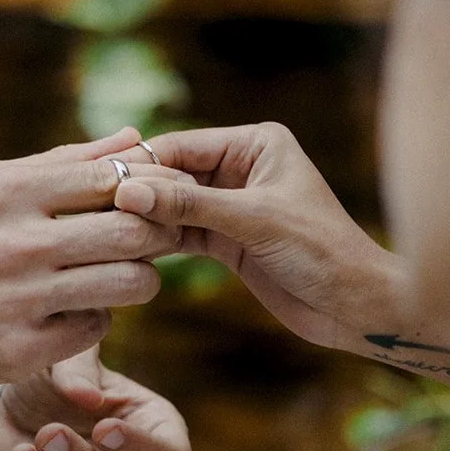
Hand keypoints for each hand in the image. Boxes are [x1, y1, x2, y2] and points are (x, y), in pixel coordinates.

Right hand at [0, 129, 183, 394]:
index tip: (156, 200)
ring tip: (120, 276)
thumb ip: (62, 162)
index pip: (111, 179)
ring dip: (138, 279)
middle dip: (158, 235)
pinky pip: (98, 327)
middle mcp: (14, 243)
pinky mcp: (19, 350)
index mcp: (5, 192)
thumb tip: (134, 138)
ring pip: (129, 283)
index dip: (149, 189)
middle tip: (154, 240)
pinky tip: (74, 310)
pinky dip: (97, 318)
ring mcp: (18, 300)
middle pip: (132, 231)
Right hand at [112, 123, 410, 352]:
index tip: (101, 183)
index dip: (143, 164)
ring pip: (173, 206)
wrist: (356, 307)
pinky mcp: (228, 240)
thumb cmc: (323, 252)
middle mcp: (242, 167)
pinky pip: (182, 234)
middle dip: (139, 193)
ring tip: (104, 233)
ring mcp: (233, 205)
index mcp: (257, 143)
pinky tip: (128, 251)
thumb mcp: (255, 222)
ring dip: (145, 220)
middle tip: (93, 211)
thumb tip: (129, 192)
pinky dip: (159, 242)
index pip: (183, 146)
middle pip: (173, 174)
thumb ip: (191, 207)